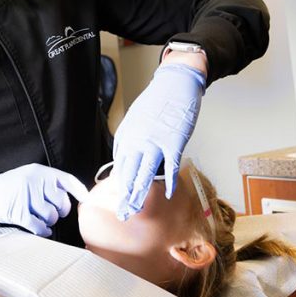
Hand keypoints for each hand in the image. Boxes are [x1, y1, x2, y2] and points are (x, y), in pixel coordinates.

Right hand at [0, 163, 88, 236]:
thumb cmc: (15, 187)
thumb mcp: (32, 176)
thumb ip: (52, 183)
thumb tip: (82, 196)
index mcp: (41, 172)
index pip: (67, 180)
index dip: (79, 191)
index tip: (87, 200)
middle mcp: (35, 181)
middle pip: (61, 203)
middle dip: (58, 211)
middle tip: (49, 210)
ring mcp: (26, 196)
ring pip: (51, 216)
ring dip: (48, 221)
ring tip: (39, 217)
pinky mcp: (19, 212)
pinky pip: (39, 226)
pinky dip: (41, 230)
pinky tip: (39, 228)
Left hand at [112, 62, 204, 218]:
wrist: (175, 83)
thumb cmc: (157, 100)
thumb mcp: (135, 117)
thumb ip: (130, 137)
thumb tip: (125, 156)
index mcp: (127, 135)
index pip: (120, 165)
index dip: (120, 183)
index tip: (120, 196)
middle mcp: (137, 141)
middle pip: (128, 174)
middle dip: (124, 196)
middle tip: (122, 212)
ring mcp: (155, 142)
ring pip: (144, 175)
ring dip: (139, 195)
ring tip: (135, 209)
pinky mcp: (173, 142)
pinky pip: (170, 167)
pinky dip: (169, 182)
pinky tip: (167, 193)